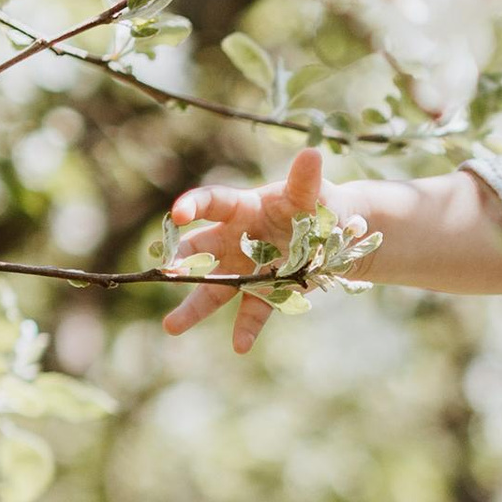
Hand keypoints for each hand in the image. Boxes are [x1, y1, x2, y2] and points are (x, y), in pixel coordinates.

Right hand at [163, 144, 327, 352]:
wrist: (336, 232)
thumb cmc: (318, 204)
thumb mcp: (313, 193)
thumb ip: (306, 180)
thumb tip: (311, 155)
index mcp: (243, 208)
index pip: (212, 204)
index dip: (194, 206)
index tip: (178, 214)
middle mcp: (236, 239)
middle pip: (201, 249)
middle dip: (181, 261)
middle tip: (165, 272)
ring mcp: (248, 268)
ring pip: (215, 287)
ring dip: (194, 307)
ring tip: (171, 327)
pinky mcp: (267, 291)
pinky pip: (253, 311)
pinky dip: (247, 328)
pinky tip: (240, 346)